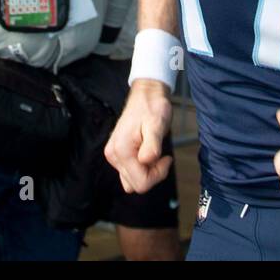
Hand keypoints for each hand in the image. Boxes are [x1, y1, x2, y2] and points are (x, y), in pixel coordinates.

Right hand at [104, 79, 173, 193]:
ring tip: (154, 152)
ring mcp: (114, 155)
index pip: (140, 183)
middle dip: (152, 174)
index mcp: (121, 151)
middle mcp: (113, 156)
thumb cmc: (153, 107)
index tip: (166, 158)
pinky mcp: (117, 153)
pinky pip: (130, 171)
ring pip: (131, 180)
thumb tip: (147, 161)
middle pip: (135, 185)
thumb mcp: (157, 125)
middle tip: (161, 155)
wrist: (146, 94)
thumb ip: (152, 145)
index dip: (157, 175)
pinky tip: (148, 152)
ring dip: (146, 171)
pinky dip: (142, 167)